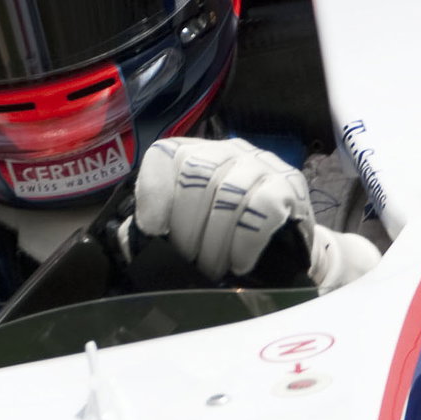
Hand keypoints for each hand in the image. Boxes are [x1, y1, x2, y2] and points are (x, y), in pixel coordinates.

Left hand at [134, 136, 379, 289]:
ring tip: (214, 269)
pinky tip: (239, 262)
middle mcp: (227, 151)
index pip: (165, 154)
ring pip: (228, 193)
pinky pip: (261, 208)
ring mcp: (261, 164)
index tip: (154, 231)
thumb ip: (158, 233)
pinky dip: (244, 242)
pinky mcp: (289, 186)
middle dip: (187, 229)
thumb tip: (130, 243)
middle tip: (192, 261)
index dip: (154, 193)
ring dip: (215, 242)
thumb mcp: (188, 233)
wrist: (286, 253)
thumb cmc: (227, 243)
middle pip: (195, 175)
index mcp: (194, 156)